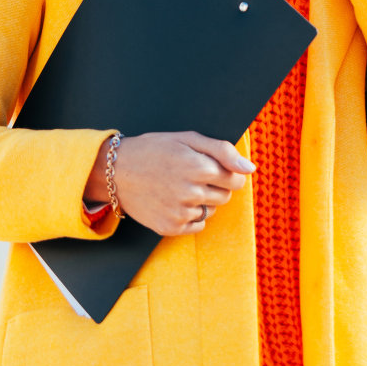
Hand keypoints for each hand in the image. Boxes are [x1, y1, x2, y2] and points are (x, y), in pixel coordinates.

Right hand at [87, 131, 254, 236]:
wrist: (116, 172)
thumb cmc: (155, 150)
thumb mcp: (189, 138)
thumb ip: (224, 151)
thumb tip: (250, 169)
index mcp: (198, 167)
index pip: (236, 179)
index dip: (228, 173)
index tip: (214, 169)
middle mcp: (191, 192)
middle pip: (225, 196)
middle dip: (216, 186)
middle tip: (193, 176)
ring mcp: (180, 212)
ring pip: (211, 211)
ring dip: (202, 201)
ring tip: (179, 187)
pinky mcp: (170, 228)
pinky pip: (198, 226)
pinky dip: (191, 216)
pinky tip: (174, 202)